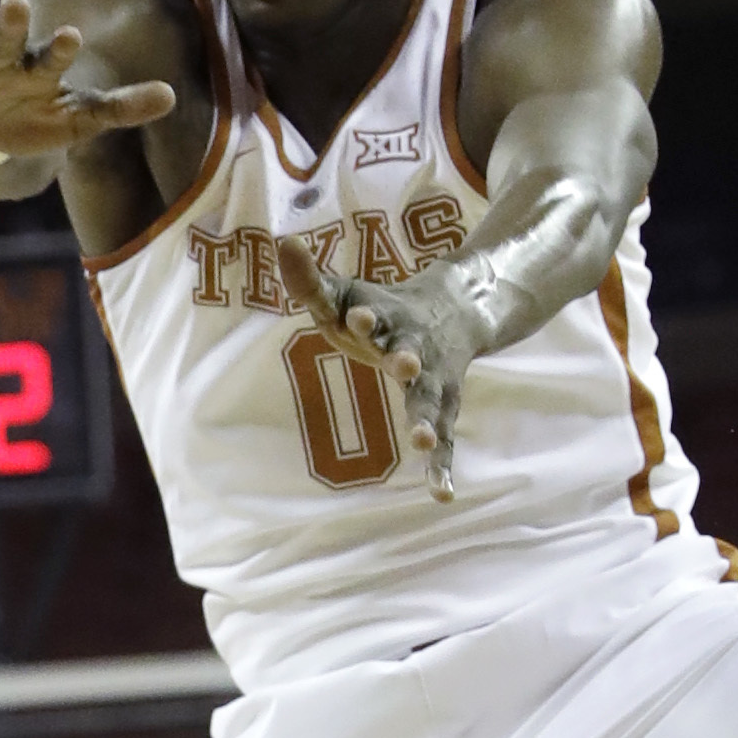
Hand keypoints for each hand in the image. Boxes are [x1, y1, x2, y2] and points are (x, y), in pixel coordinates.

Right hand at [0, 0, 173, 155]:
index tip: (72, 37)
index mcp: (35, 72)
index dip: (59, 51)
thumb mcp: (73, 122)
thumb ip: (117, 108)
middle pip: (8, 41)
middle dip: (11, 26)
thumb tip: (171, 97)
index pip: (50, 60)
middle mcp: (1, 61)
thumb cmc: (29, 120)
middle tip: (17, 4)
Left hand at [275, 236, 476, 501]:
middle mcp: (412, 348)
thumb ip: (310, 279)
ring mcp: (432, 379)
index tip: (359, 316)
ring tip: (423, 442)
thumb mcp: (344, 292)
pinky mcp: (443, 405)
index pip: (370, 316)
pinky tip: (443, 494)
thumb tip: (283, 242)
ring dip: (427, 419)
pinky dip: (443, 467)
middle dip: (404, 358)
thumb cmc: (379, 309)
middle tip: (403, 365)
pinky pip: (447, 439)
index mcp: (384, 319)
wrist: (454, 309)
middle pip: (408, 354)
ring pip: (431, 401)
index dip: (364, 317)